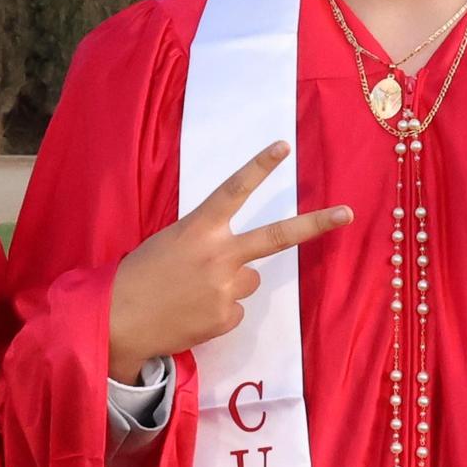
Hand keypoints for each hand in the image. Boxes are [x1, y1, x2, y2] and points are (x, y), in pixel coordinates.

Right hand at [107, 141, 353, 383]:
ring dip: (231, 284)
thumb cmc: (139, 276)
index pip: (234, 190)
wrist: (119, 320)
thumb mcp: (169, 244)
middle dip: (315, 224)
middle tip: (347, 213)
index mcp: (199, 229)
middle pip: (277, 236)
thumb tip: (238, 261)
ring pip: (249, 280)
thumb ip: (206, 242)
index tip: (283, 146)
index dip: (259, 166)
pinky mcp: (227, 317)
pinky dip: (219, 311)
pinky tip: (193, 312)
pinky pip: (235, 309)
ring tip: (195, 292)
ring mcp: (226, 288)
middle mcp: (219, 255)